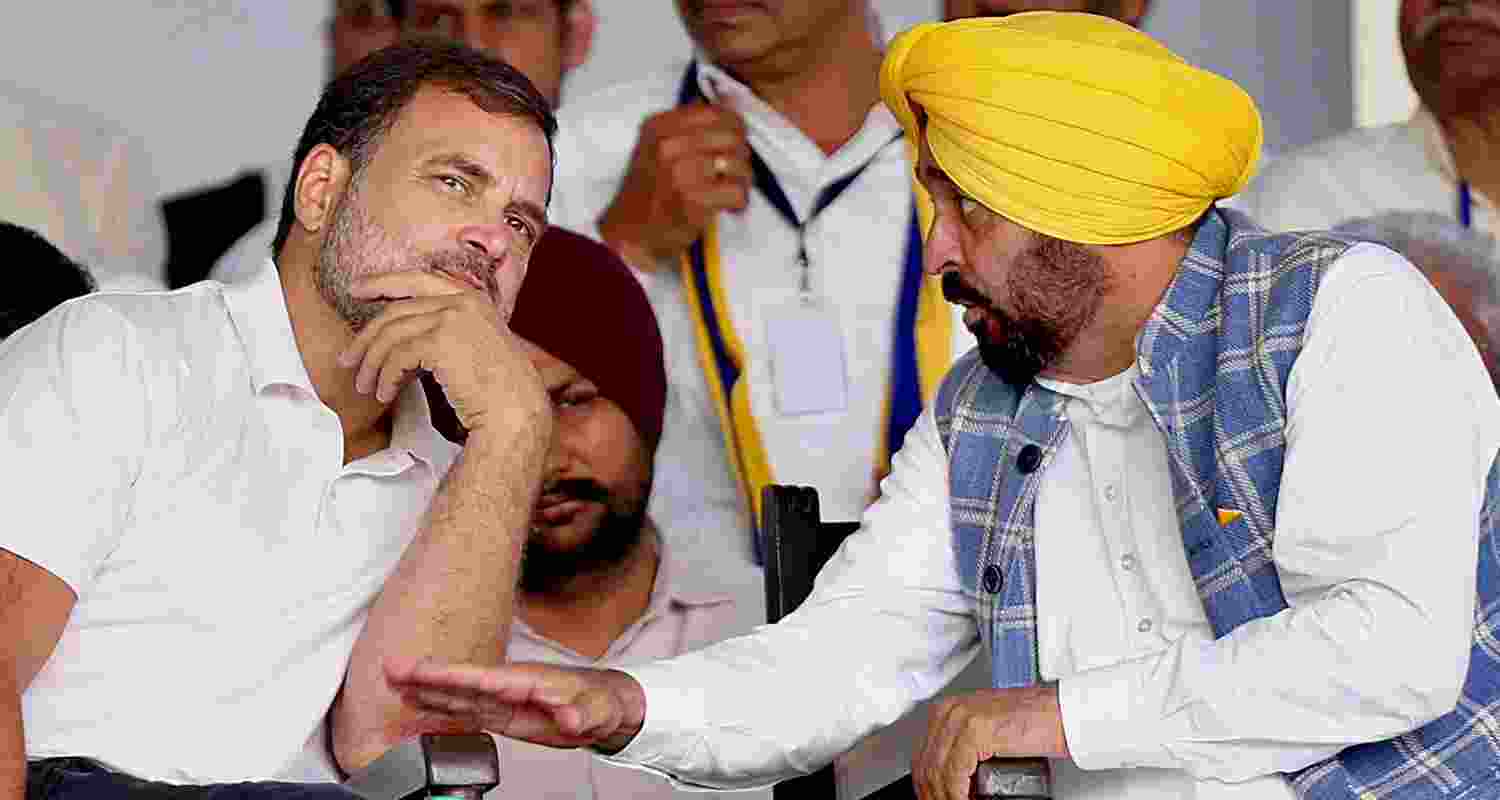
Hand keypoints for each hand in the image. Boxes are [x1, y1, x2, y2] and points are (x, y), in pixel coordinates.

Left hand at [337, 270, 549, 442]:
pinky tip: (384, 394)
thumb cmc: (499, 388)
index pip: (417, 280)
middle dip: (365, 337)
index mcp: (472, 298)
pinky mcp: (440, 341)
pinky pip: (396, 356)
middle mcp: (461, 301)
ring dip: (371, 363)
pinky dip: (385, 377)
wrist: (515, 408)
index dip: (382, 282)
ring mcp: (451, 318)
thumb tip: (402, 338)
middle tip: (347, 359)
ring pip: (391, 334)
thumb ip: (447, 331)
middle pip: (395, 311)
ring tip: (364, 386)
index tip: (357, 289)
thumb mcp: (476, 346)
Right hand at [384, 656, 646, 751]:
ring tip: (393, 682)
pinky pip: (463, 708)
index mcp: (528, 681)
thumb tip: (570, 716)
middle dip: (427, 675)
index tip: (424, 672)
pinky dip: (439, 705)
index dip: (452, 676)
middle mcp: (508, 686)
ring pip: (457, 693)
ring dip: (426, 689)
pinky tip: (418, 701)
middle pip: (462, 680)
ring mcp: (502, 699)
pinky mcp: (500, 712)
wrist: (604, 705)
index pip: (485, 678)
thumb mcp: (599, 709)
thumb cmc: (601, 702)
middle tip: (391, 668)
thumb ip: (583, 712)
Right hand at [597, 101, 751, 269]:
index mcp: (659, 126)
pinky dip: (739, 202)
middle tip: (734, 173)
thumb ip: (689, 125)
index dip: (735, 129)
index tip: (732, 146)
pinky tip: (728, 207)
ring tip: (730, 190)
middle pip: (732, 136)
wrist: (630, 233)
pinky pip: (737, 191)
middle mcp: (668, 145)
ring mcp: (680, 172)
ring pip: (739, 163)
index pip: (716, 112)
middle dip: (742, 156)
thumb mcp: (656, 146)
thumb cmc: (649, 191)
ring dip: (743, 180)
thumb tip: (730, 102)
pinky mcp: (692, 199)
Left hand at [913, 686, 1068, 799]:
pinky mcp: (974, 731)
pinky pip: (954, 773)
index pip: (923, 754)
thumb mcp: (986, 730)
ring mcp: (960, 719)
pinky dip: (956, 795)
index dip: (927, 784)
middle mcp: (949, 711)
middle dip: (933, 792)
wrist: (1062, 712)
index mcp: (948, 709)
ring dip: (944, 796)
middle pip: (927, 764)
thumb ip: (964, 745)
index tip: (933, 797)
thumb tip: (956, 776)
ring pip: (938, 772)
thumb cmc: (1034, 720)